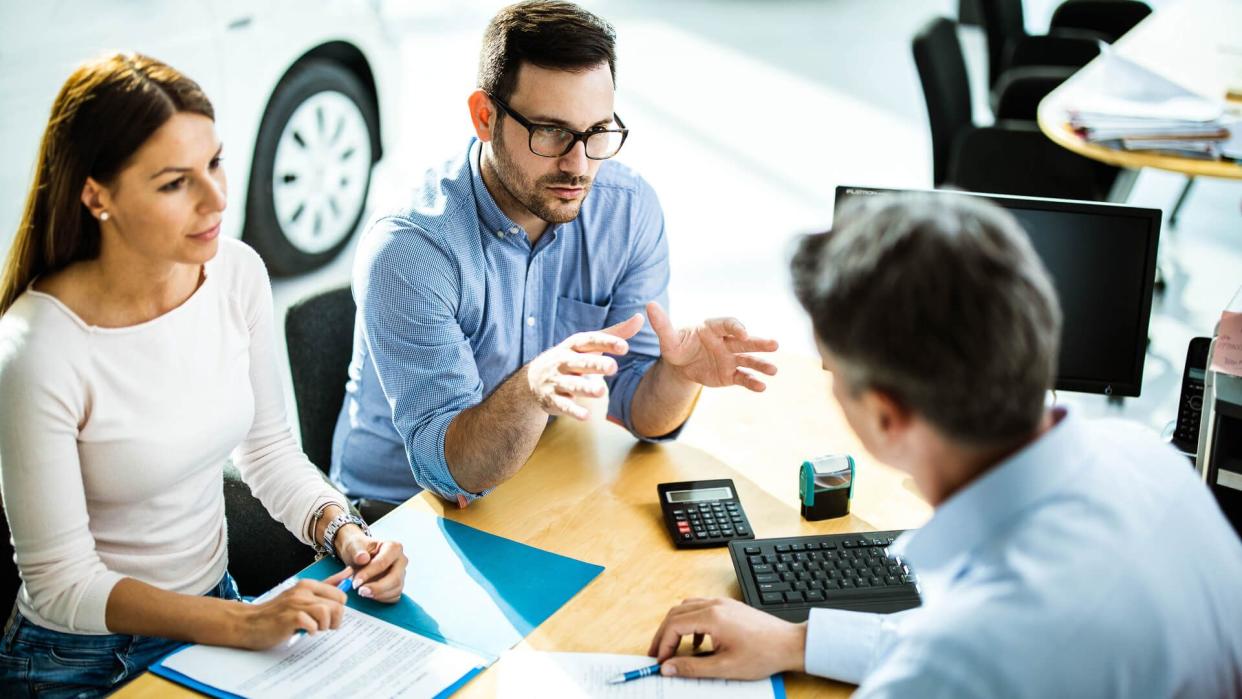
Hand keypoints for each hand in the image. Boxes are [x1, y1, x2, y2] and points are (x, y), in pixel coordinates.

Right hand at [236, 579, 345, 648]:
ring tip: (314, 628)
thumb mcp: (302, 595)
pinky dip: (312, 631)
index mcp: (308, 585)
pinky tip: (304, 632)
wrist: (249, 623)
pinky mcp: (289, 618)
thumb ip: (327, 585)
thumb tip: (349, 572)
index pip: (340, 595)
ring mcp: (295, 603)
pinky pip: (313, 624)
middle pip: (338, 604)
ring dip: (324, 625)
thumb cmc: (278, 612)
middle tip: (323, 626)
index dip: (338, 610)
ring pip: (327, 612)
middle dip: (335, 620)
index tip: (328, 617)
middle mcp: (303, 591)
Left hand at [327, 525, 406, 601]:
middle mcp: (401, 560)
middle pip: (395, 579)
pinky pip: (394, 597)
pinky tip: (369, 594)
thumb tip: (362, 558)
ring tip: (362, 592)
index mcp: (393, 547)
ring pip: (396, 589)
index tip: (355, 582)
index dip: (369, 574)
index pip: (383, 562)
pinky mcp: (398, 585)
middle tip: (360, 591)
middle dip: (377, 588)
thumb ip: (357, 552)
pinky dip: (381, 599)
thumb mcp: (353, 547)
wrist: (358, 556)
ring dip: (378, 594)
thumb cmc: (357, 550)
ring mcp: (401, 574)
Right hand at [526, 314, 643, 419]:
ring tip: (601, 391)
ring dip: (585, 388)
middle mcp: (563, 361)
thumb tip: (639, 318)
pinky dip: (574, 411)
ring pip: (572, 385)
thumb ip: (614, 333)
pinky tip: (586, 416)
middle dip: (595, 365)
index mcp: (573, 346)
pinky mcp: (553, 400)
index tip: (625, 347)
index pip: (590, 341)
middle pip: (580, 362)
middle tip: (613, 367)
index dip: (607, 343)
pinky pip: (563, 406)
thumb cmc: (570, 358)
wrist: (532, 380)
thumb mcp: (588, 345)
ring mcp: (556, 381)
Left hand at [646, 302, 777, 391]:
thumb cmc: (676, 346)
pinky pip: (743, 378)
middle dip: (759, 343)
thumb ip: (662, 324)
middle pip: (745, 341)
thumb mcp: (668, 338)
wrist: (681, 365)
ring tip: (773, 371)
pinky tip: (762, 387)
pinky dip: (752, 382)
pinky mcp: (731, 374)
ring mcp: (731, 358)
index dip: (736, 327)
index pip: (728, 324)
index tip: (742, 333)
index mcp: (713, 328)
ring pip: (749, 360)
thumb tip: (649, 305)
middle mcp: (726, 342)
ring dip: (761, 364)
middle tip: (775, 345)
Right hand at [647, 597, 806, 679]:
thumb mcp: (724, 667)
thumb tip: (669, 667)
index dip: (663, 644)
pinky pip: (701, 608)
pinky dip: (691, 623)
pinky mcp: (729, 607)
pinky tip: (697, 642)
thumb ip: (693, 667)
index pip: (674, 625)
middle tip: (658, 654)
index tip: (660, 661)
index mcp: (712, 617)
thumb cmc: (763, 654)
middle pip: (676, 613)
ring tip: (673, 648)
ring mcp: (723, 603)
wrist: (789, 644)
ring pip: (687, 608)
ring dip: (676, 626)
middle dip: (663, 634)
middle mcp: (715, 605)